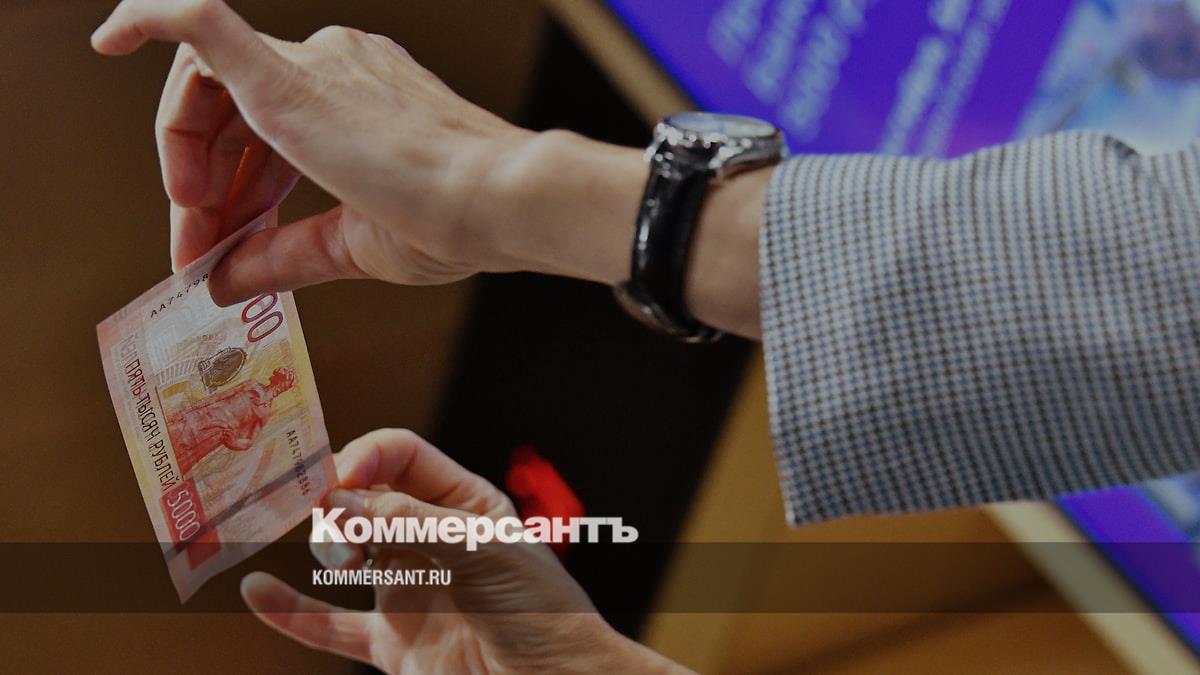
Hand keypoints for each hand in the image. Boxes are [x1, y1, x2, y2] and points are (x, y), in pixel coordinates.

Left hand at [91, 0, 540, 304]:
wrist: (503, 203)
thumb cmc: (456, 222)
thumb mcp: (352, 245)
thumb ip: (282, 255)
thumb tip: (218, 280)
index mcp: (357, 97)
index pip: (264, 129)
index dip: (231, 191)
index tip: (219, 248)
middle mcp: (335, 65)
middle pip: (228, 108)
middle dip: (204, 183)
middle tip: (196, 247)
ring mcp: (315, 65)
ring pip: (207, 84)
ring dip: (184, 155)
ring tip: (190, 222)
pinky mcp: (289, 82)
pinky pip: (198, 22)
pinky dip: (149, 15)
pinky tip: (108, 37)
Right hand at [239, 429, 686, 673]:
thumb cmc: (542, 611)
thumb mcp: (483, 552)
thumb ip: (411, 523)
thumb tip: (341, 499)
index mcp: (463, 503)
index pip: (401, 456)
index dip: (364, 457)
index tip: (335, 478)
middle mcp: (429, 539)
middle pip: (363, 497)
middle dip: (337, 498)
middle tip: (328, 517)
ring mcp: (407, 589)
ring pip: (343, 552)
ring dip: (324, 544)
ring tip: (339, 558)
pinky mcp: (392, 643)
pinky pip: (329, 624)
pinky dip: (292, 610)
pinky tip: (257, 590)